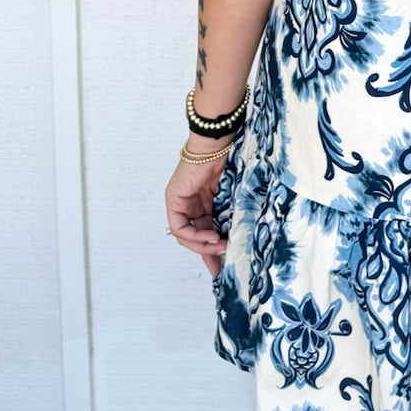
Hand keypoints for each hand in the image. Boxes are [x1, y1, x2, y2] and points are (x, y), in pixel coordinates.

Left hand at [165, 134, 231, 276]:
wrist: (217, 145)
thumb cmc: (228, 162)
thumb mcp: (229, 197)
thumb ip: (228, 215)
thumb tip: (236, 236)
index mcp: (201, 203)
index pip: (202, 232)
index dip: (210, 250)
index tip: (221, 265)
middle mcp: (187, 205)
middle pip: (193, 237)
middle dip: (207, 252)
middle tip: (220, 263)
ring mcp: (179, 202)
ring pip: (185, 236)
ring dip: (202, 245)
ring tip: (220, 247)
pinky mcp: (174, 200)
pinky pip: (180, 227)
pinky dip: (195, 235)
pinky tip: (211, 236)